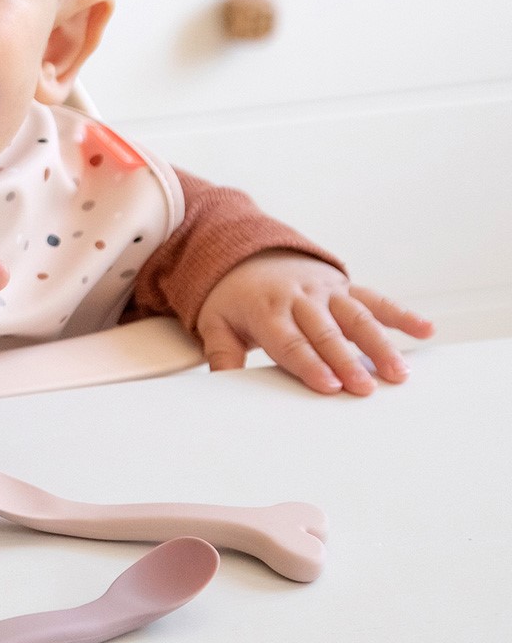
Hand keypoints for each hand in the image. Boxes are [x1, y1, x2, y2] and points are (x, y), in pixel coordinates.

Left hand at [195, 251, 434, 395]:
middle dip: (346, 360)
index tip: (329, 386)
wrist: (248, 254)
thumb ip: (222, 353)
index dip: (309, 364)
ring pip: (357, 317)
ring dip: (380, 344)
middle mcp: (300, 298)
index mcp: (267, 309)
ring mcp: (326, 291)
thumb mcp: (216, 322)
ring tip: (397, 372)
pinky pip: (376, 299)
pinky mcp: (345, 287)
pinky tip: (426, 329)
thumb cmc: (234, 298)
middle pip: (326, 333)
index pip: (290, 341)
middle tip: (364, 388)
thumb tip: (221, 383)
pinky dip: (401, 314)